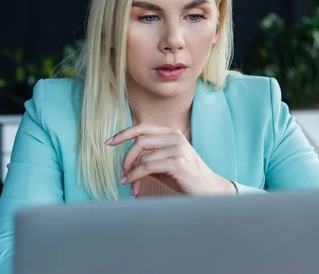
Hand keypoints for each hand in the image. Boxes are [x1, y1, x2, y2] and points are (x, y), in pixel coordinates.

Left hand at [106, 124, 236, 196]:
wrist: (209, 190)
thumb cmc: (185, 178)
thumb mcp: (165, 164)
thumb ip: (150, 157)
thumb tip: (128, 162)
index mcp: (172, 134)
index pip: (143, 128)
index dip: (124, 133)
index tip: (109, 142)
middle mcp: (175, 137)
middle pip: (140, 140)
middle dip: (126, 157)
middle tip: (121, 173)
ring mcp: (178, 149)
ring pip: (142, 156)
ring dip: (131, 172)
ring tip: (128, 184)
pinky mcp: (178, 163)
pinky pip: (147, 167)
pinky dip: (135, 176)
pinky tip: (132, 184)